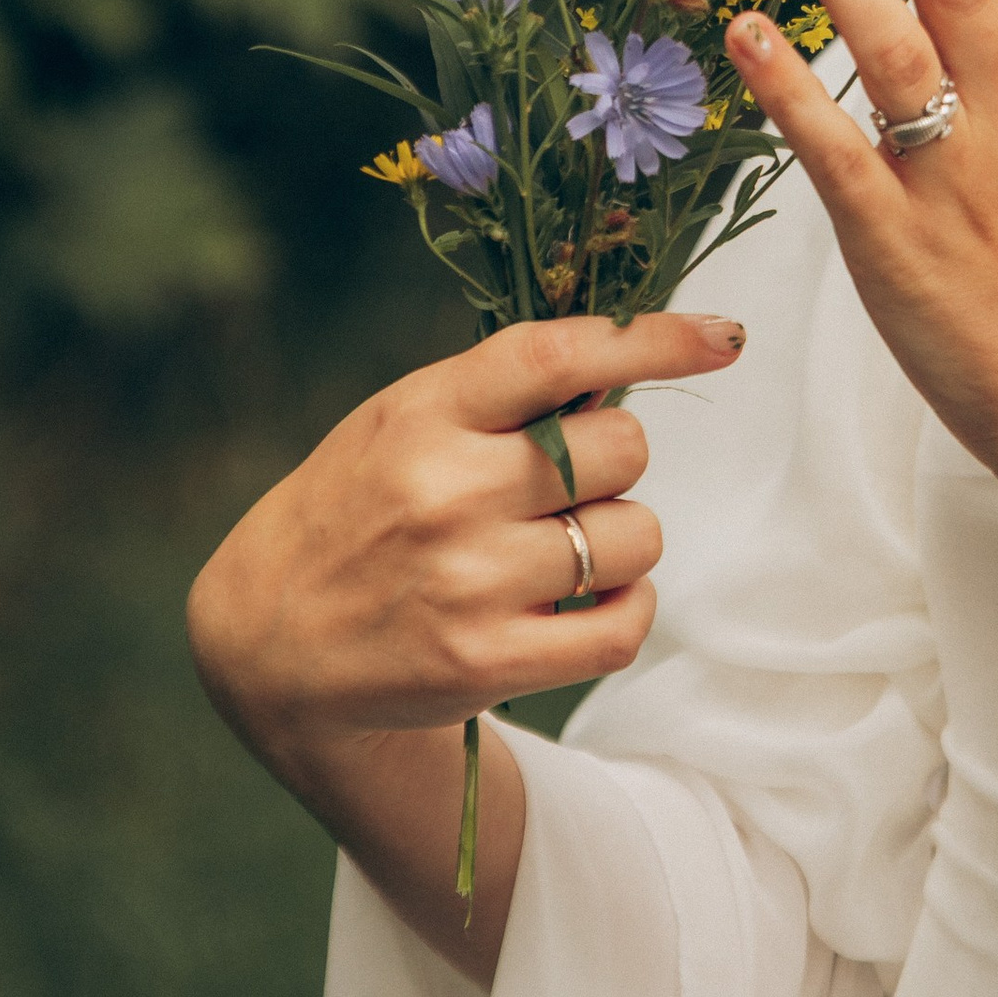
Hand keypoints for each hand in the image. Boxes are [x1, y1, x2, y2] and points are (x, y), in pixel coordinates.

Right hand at [186, 309, 741, 767]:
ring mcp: (469, 582)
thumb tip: (637, 361)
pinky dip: (627, 610)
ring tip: (561, 549)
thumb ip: (505, 393)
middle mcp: (448, 492)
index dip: (653, 338)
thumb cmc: (364, 505)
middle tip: (563, 485)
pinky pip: (623, 625)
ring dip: (621, 539)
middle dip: (615, 461)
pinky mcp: (489, 660)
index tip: (724, 336)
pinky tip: (590, 602)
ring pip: (635, 536)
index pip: (560, 357)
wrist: (274, 638)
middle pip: (621, 448)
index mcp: (427, 413)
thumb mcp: (407, 420)